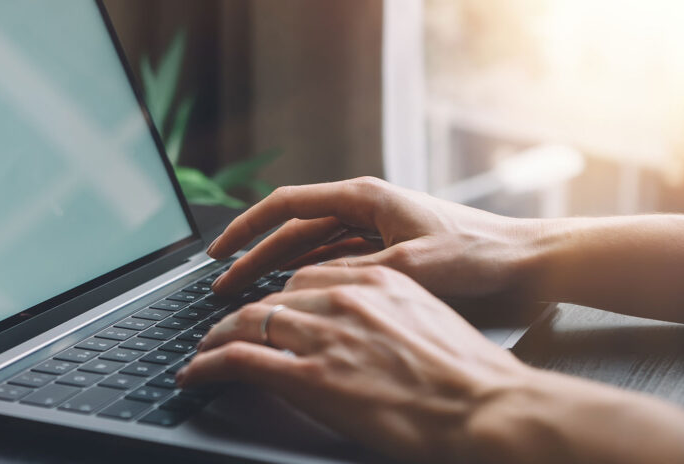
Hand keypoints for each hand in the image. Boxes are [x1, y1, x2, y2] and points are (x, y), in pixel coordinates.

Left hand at [178, 265, 532, 462]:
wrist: (488, 408)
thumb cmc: (470, 376)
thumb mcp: (429, 323)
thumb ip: (387, 314)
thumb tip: (365, 329)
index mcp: (376, 279)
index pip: (305, 276)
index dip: (277, 297)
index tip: (265, 309)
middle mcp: (345, 296)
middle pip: (272, 297)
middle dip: (242, 314)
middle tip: (221, 330)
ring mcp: (325, 333)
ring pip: (247, 322)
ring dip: (216, 338)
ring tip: (203, 352)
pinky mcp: (310, 375)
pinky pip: (240, 358)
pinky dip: (209, 364)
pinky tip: (196, 372)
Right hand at [207, 177, 538, 300]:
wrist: (527, 261)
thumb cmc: (479, 252)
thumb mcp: (413, 265)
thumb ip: (358, 272)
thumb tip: (307, 287)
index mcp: (365, 196)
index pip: (287, 206)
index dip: (247, 227)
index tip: (219, 251)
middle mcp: (365, 208)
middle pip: (294, 230)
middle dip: (255, 256)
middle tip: (223, 282)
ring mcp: (376, 229)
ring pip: (311, 249)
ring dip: (279, 269)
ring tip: (248, 292)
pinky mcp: (388, 250)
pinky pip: (335, 262)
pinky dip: (309, 278)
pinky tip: (293, 296)